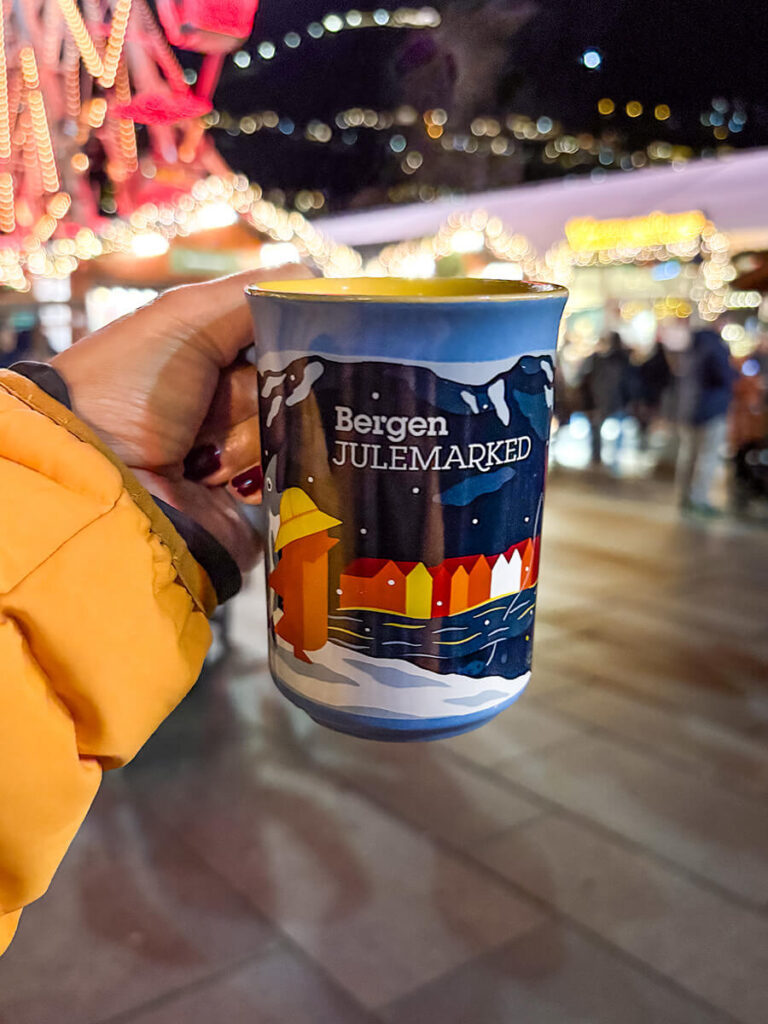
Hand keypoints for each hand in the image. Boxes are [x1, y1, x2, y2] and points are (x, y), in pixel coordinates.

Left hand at [53, 266, 309, 571]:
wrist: (98, 476)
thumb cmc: (128, 385)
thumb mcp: (189, 316)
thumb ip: (259, 291)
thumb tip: (327, 284)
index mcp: (213, 345)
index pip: (287, 332)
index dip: (290, 341)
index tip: (282, 348)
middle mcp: (228, 392)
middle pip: (293, 387)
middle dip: (256, 397)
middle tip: (212, 403)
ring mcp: (239, 447)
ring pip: (292, 435)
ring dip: (247, 442)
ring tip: (200, 454)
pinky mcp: (247, 496)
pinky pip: (287, 482)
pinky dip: (260, 480)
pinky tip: (221, 481)